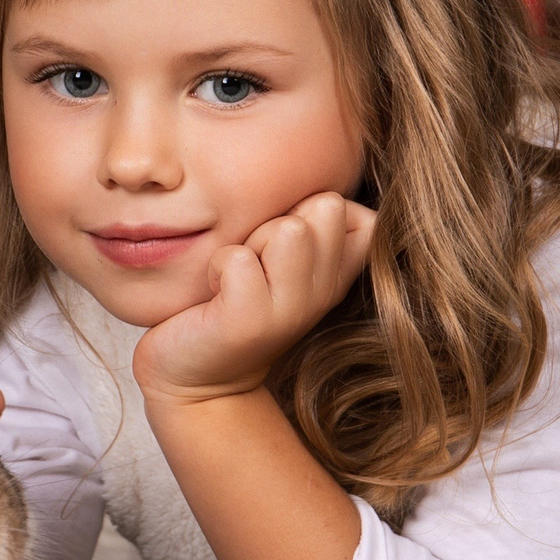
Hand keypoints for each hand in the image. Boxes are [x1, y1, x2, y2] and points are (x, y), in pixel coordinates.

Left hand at [130, 192, 376, 408]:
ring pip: (289, 229)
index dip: (316, 210)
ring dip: (250, 241)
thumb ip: (308, 219)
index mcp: (337, 271)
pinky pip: (237, 258)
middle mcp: (325, 291)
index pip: (364, 212)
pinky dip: (215, 266)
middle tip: (255, 259)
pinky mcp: (250, 322)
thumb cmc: (234, 297)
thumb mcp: (281, 257)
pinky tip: (213, 293)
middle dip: (279, 219)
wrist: (195, 372)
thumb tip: (324, 186)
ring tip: (236, 274)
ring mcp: (291, 309)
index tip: (284, 246)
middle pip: (325, 206)